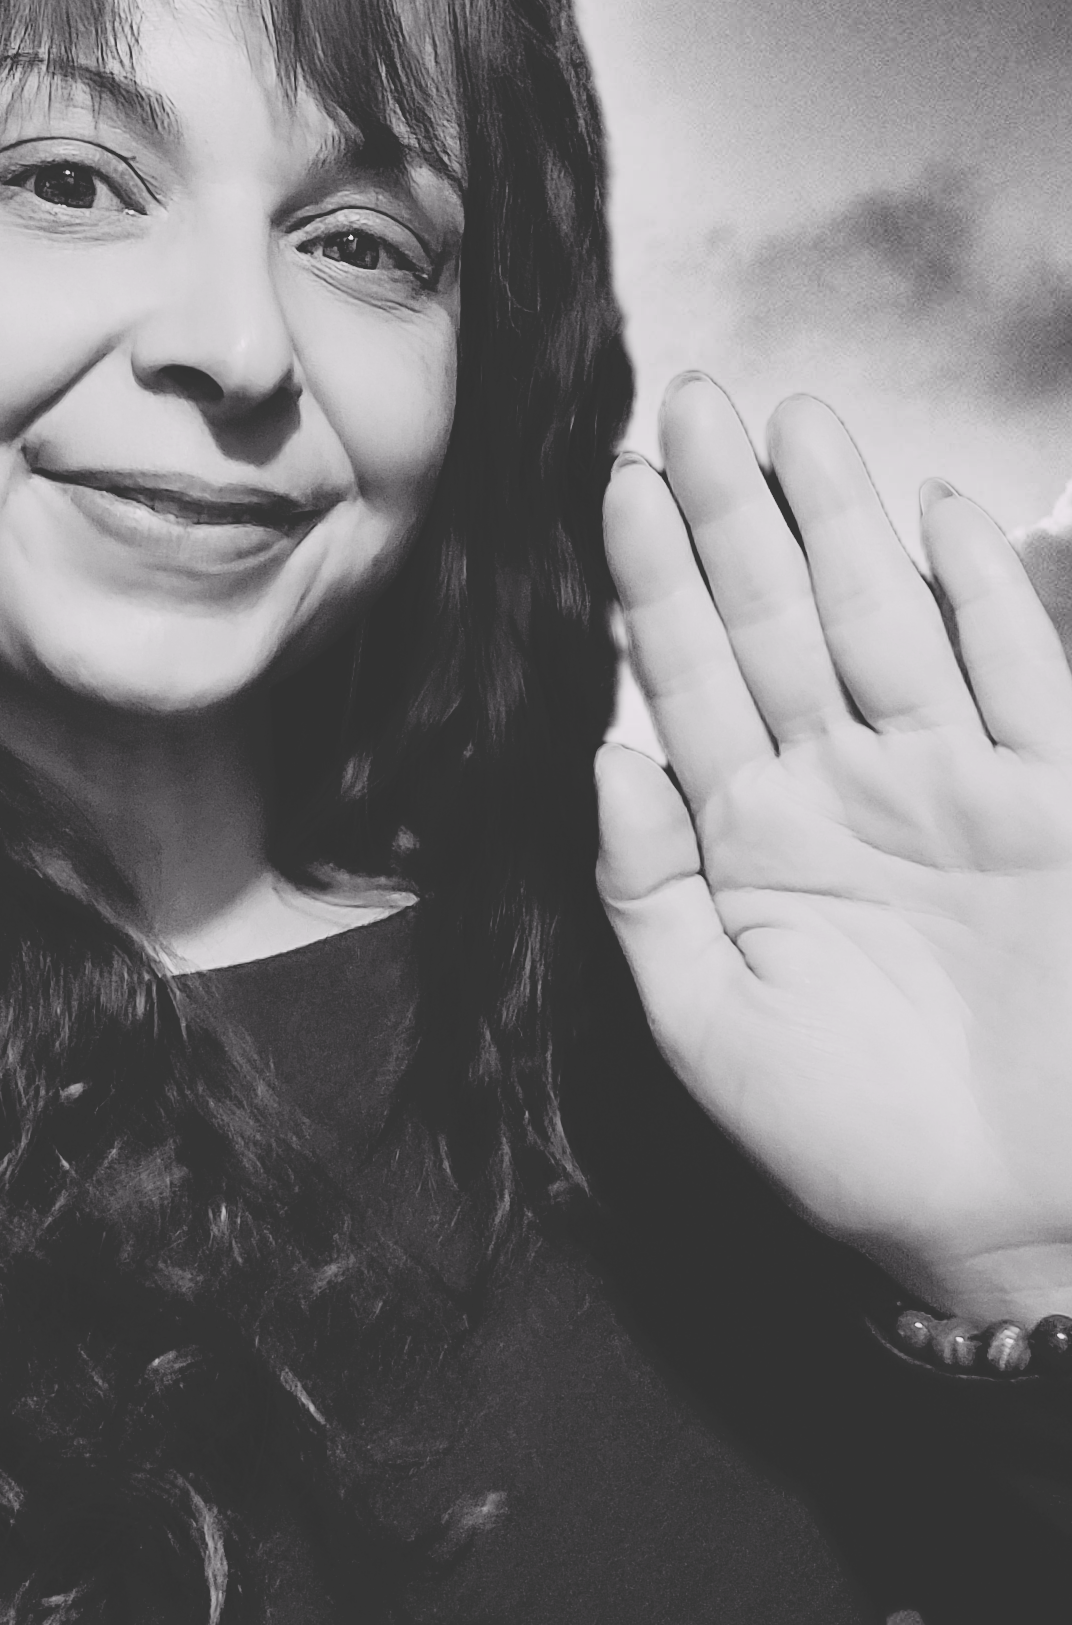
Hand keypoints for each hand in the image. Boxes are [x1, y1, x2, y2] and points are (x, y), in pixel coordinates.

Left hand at [595, 374, 1071, 1323]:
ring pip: (887, 624)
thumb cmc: (844, 1141)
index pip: (689, 685)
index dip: (654, 586)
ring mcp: (952, 788)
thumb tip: (598, 762)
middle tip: (690, 403)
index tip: (612, 486)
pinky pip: (1018, 676)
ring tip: (794, 423)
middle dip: (733, 518)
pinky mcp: (1054, 802)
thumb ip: (649, 893)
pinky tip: (937, 515)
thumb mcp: (710, 1029)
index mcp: (750, 841)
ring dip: (843, 525)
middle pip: (778, 625)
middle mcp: (843, 793)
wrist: (1011, 1221)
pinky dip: (984, 596)